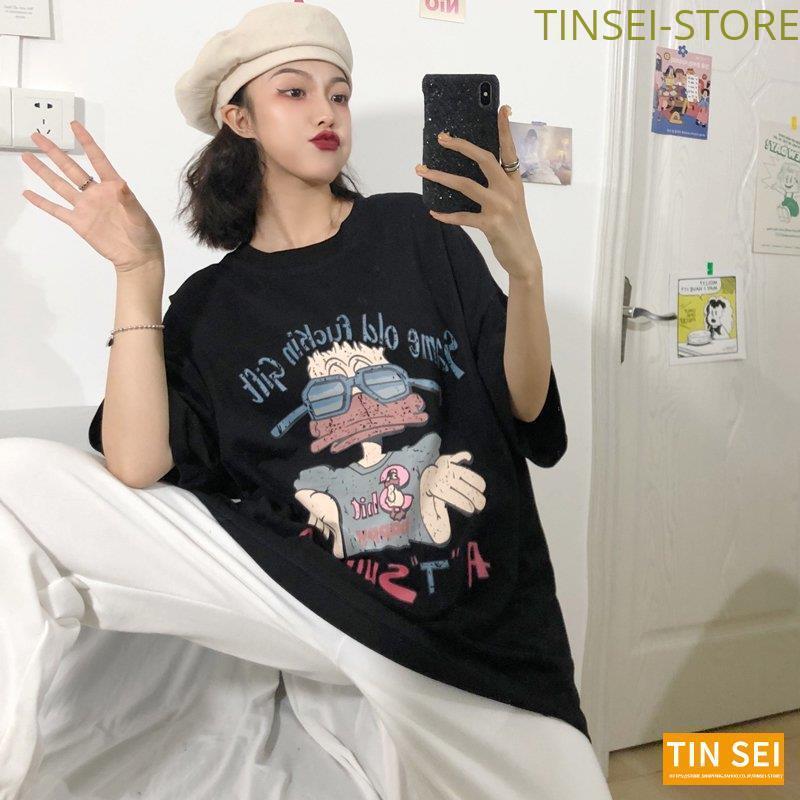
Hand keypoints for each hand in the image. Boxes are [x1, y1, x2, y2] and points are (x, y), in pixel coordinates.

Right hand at [20, 121, 163, 273]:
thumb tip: (121, 185)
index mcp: (112, 187)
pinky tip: (29, 193)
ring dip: (43, 171)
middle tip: (38, 136)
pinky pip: (57, 210)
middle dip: (54, 152)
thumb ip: (129, 200)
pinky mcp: (79, 223)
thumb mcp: (140, 217)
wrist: (137, 258)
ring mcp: (85, 208)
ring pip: (59, 185)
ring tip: (28, 156)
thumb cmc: (144, 235)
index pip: (97, 160)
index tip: (75, 125)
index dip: (86, 142)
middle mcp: (95, 194)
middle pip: (71, 169)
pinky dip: (42, 202)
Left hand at [415, 105, 540, 280]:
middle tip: (441, 138)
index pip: (508, 149)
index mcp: (514, 182)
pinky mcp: (491, 224)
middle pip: (483, 158)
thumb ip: (498, 187)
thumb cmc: (515, 229)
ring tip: (422, 171)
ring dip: (440, 177)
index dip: (504, 129)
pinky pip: (462, 216)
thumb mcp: (512, 203)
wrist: (525, 258)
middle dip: (460, 145)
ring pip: (465, 184)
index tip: (501, 108)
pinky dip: (446, 214)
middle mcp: (508, 190)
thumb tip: (473, 175)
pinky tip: (433, 212)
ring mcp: (500, 206)